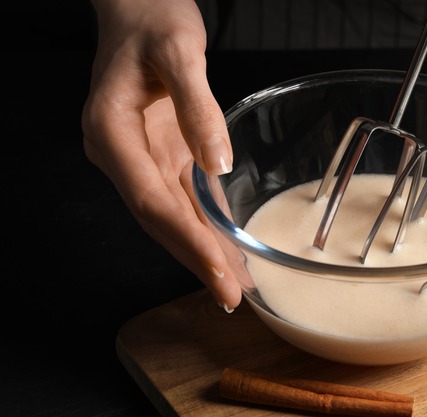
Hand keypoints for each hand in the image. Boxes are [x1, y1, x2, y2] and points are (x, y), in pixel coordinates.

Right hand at [82, 0, 240, 310]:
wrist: (138, 7)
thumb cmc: (152, 20)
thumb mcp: (180, 52)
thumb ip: (198, 107)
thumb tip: (218, 164)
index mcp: (111, 132)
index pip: (151, 201)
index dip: (186, 243)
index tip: (219, 274)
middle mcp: (119, 153)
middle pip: (158, 218)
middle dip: (195, 260)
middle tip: (231, 296)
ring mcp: (137, 156)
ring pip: (169, 214)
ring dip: (200, 250)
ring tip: (234, 284)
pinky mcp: (158, 152)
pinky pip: (180, 196)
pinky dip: (203, 225)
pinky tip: (225, 247)